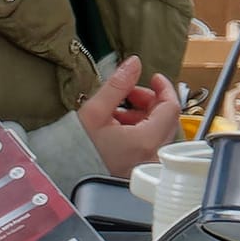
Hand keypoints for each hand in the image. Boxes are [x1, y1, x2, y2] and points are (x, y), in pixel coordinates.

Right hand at [78, 55, 182, 177]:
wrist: (68, 177)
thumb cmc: (78, 151)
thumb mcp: (95, 111)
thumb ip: (118, 84)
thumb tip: (134, 64)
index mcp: (147, 140)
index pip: (171, 107)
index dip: (163, 88)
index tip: (153, 78)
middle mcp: (155, 155)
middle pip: (167, 118)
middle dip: (149, 101)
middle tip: (128, 94)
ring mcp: (151, 163)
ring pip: (160, 130)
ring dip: (144, 115)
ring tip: (118, 113)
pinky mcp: (144, 169)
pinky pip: (153, 143)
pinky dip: (142, 130)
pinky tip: (119, 128)